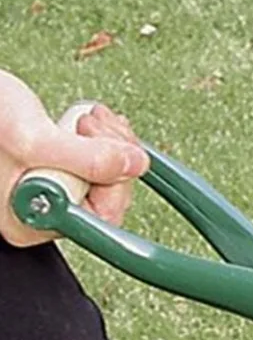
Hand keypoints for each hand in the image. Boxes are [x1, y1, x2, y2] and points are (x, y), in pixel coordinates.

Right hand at [0, 72, 149, 248]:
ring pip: (110, 176)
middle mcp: (46, 210)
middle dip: (116, 155)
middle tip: (94, 125)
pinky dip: (106, 137)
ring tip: (89, 120)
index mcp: (32, 219)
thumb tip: (134, 165)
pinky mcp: (62, 168)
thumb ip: (86, 158)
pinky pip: (102, 161)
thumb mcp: (32, 137)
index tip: (112, 152)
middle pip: (111, 196)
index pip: (101, 218)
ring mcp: (56, 189)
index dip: (116, 183)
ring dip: (112, 142)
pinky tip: (93, 122)